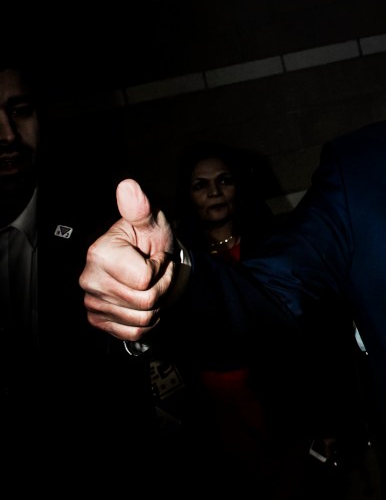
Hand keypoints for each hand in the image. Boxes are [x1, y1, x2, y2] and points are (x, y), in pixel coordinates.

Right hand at [80, 179, 178, 340]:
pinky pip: (134, 332)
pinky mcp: (98, 320)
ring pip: (143, 318)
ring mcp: (92, 301)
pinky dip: (147, 322)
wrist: (149, 263)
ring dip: (157, 305)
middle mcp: (89, 279)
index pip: (147, 278)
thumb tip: (128, 186)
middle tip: (157, 273)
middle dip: (162, 287)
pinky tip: (143, 303)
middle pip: (146, 301)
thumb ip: (140, 208)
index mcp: (100, 253)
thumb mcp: (151, 222)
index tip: (157, 257)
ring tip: (150, 285)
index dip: (162, 269)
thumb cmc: (150, 240)